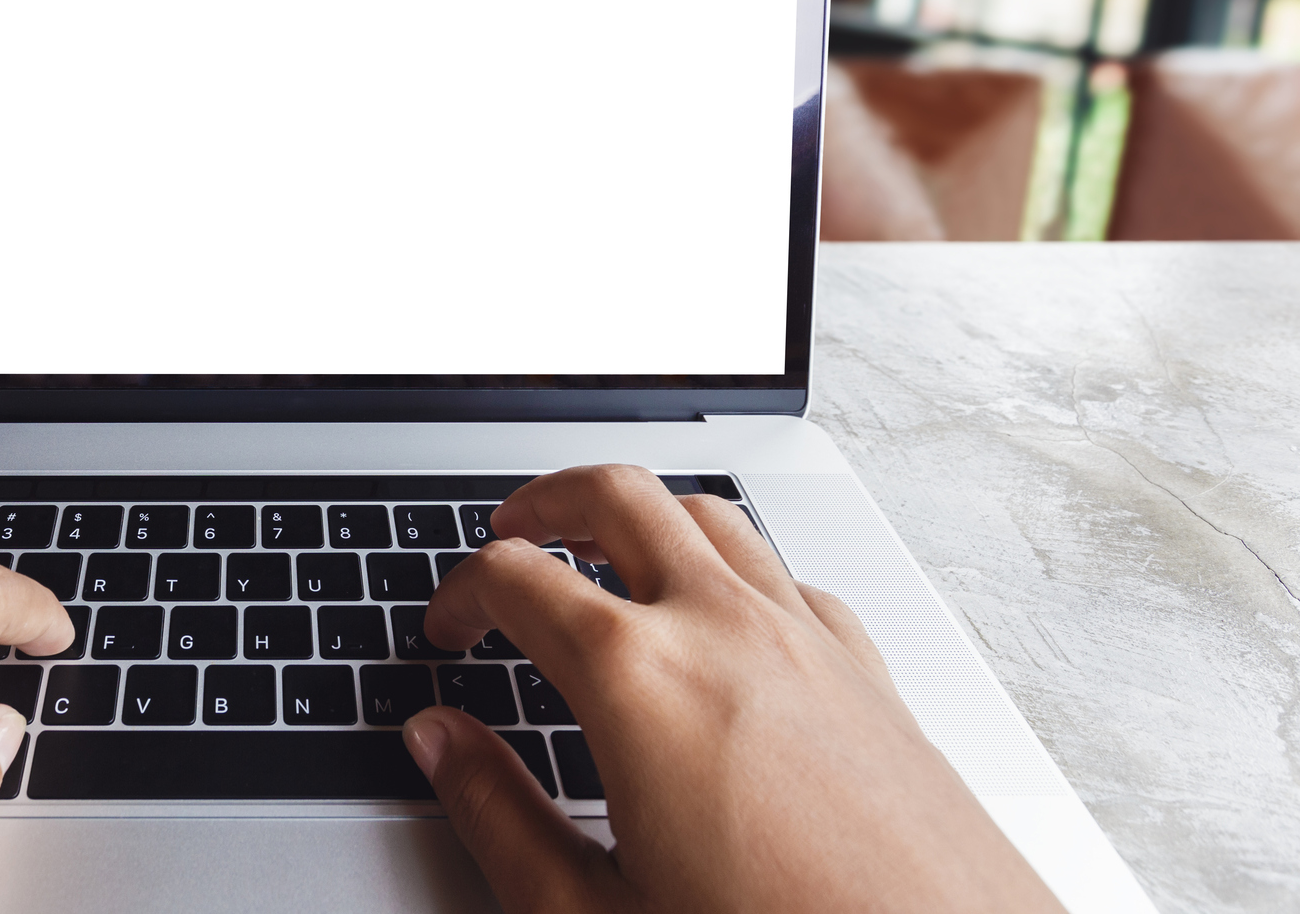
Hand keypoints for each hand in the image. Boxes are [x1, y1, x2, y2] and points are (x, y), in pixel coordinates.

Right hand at [403, 465, 1063, 913]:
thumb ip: (498, 816)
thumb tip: (441, 744)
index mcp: (638, 677)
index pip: (514, 576)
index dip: (459, 593)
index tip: (449, 630)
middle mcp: (725, 629)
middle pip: (617, 494)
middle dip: (546, 500)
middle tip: (510, 534)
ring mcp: (808, 640)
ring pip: (708, 515)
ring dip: (642, 517)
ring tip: (604, 552)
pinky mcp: (870, 674)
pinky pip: (786, 575)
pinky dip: (732, 570)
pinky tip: (722, 621)